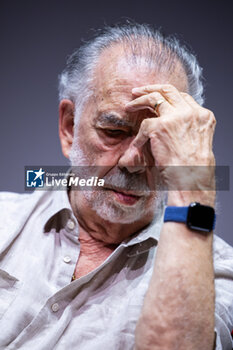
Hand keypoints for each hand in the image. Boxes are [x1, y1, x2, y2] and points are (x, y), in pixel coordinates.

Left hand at [125, 84, 215, 205]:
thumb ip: (187, 128)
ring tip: (129, 106)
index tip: (158, 98)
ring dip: (139, 100)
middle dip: (151, 88)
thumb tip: (173, 126)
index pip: (183, 98)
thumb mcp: (197, 142)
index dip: (168, 96)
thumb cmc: (194, 168)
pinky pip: (144, 126)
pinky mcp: (161, 126)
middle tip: (138, 92)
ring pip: (154, 98)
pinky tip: (137, 144)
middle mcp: (191, 112)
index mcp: (203, 116)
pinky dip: (139, 136)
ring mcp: (176, 117)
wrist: (192, 179)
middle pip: (169, 90)